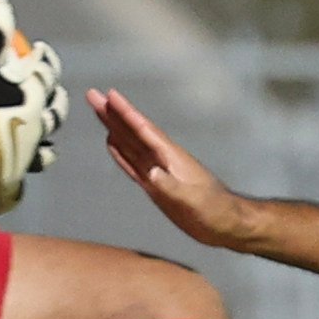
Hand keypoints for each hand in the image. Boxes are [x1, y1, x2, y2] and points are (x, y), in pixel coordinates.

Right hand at [0, 4, 61, 230]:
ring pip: (47, 144)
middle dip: (57, 101)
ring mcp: (28, 150)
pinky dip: (27, 168)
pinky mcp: (14, 172)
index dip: (46, 61)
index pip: (47, 73)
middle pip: (55, 111)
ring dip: (48, 136)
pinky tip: (23, 169)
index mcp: (33, 95)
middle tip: (55, 95)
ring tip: (48, 134)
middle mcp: (37, 123)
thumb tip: (1, 3)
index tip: (43, 51)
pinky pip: (25, 172)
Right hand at [93, 85, 257, 247]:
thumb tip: (152, 174)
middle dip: (112, 113)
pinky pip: (133, 163)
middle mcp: (162, 159)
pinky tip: (112, 144)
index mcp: (170, 158)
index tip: (109, 94)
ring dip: (114, 127)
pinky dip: (121, 152)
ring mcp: (159, 170)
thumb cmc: (215, 212)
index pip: (143, 130)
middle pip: (132, 131)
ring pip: (130, 144)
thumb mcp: (192, 201)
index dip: (126, 113)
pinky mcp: (157, 184)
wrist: (226, 224)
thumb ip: (171, 187)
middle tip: (92, 94)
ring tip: (99, 112)